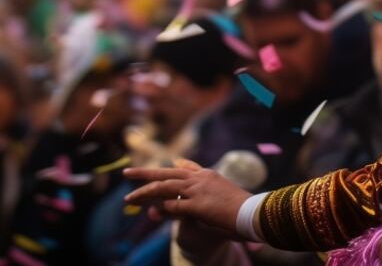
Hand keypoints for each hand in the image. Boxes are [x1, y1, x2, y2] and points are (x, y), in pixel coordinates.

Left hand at [124, 159, 250, 236]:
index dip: (166, 170)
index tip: (154, 171)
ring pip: (164, 188)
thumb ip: (207, 184)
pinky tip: (150, 212)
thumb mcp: (223, 191)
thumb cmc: (243, 205)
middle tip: (127, 173)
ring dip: (144, 193)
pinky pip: (173, 206)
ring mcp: (198, 190)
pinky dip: (160, 209)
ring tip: (129, 199)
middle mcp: (200, 178)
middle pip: (166, 173)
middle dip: (144, 173)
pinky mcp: (197, 205)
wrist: (254, 212)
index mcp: (207, 175)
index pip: (182, 169)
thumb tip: (189, 174)